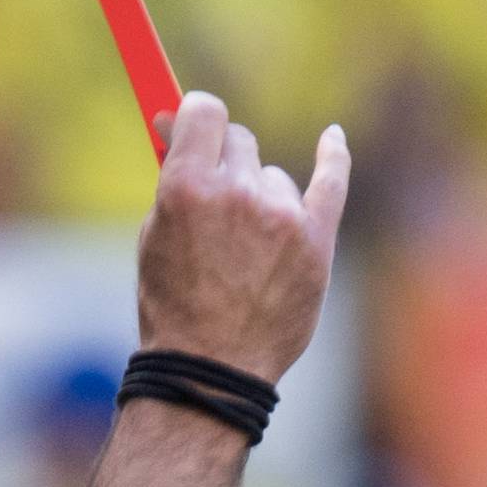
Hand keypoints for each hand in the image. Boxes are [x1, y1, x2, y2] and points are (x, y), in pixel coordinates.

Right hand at [135, 92, 349, 384]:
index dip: (198, 118)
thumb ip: (170, 182)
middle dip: (227, 165)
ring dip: (260, 200)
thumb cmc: (174, 311)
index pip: (204, 111)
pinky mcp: (315, 241)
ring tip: (246, 256)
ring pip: (274, 178)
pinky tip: (331, 140)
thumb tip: (176, 127)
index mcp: (186, 188)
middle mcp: (235, 193)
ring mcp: (280, 216)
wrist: (211, 375)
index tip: (195, 126)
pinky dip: (333, 157)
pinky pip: (331, 181)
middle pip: (240, 142)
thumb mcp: (153, 240)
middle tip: (219, 206)